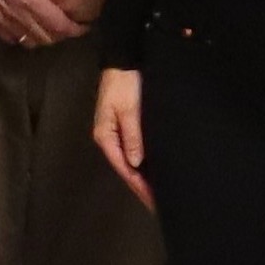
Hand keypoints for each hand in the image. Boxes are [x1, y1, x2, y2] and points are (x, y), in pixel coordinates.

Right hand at [0, 0, 79, 49]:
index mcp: (33, 2)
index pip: (62, 27)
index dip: (76, 30)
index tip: (84, 26)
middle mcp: (20, 18)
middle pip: (47, 39)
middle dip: (61, 36)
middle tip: (68, 27)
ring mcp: (3, 23)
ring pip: (29, 42)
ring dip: (42, 39)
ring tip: (47, 31)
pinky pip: (11, 39)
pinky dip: (22, 38)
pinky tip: (23, 30)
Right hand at [91, 67, 148, 206]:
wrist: (125, 61)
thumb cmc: (126, 84)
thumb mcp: (129, 109)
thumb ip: (133, 136)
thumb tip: (137, 163)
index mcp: (106, 135)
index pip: (124, 168)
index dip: (139, 186)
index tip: (153, 201)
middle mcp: (109, 137)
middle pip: (126, 167)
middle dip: (141, 185)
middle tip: (159, 203)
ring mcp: (116, 131)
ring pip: (130, 160)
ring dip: (143, 176)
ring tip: (158, 191)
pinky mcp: (125, 125)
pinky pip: (133, 150)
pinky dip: (144, 163)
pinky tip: (153, 169)